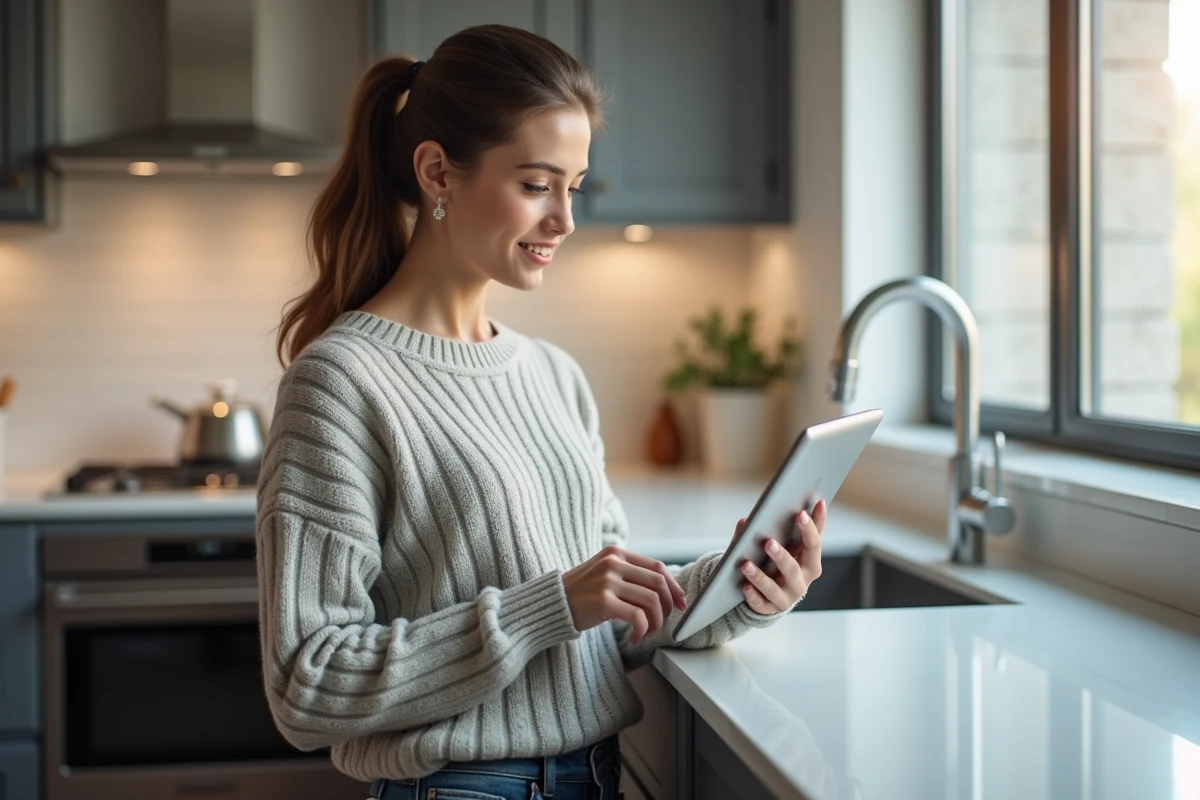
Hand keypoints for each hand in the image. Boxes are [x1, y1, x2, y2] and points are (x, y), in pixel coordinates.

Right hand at [563, 546, 687, 644]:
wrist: (551, 604)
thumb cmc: (581, 593)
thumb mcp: (605, 573)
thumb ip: (630, 575)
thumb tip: (666, 590)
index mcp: (617, 553)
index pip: (658, 566)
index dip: (674, 586)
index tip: (680, 603)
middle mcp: (614, 563)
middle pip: (658, 583)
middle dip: (668, 606)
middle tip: (662, 621)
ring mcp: (608, 581)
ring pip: (652, 601)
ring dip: (656, 621)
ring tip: (646, 631)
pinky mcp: (603, 601)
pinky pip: (637, 617)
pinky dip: (643, 630)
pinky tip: (635, 637)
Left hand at [735, 499, 825, 613]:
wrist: (772, 592)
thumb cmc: (778, 563)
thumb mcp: (781, 545)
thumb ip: (767, 530)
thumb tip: (746, 521)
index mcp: (809, 562)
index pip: (814, 545)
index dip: (811, 529)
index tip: (802, 513)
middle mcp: (801, 582)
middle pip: (794, 569)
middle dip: (782, 556)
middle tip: (768, 542)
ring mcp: (786, 597)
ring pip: (774, 589)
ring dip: (760, 577)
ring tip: (745, 564)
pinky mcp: (770, 609)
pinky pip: (761, 604)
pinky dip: (752, 596)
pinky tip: (744, 586)